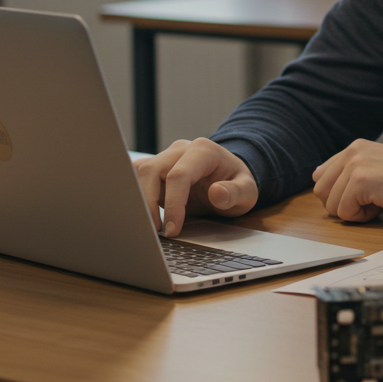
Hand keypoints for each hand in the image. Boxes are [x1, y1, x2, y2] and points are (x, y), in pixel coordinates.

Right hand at [134, 138, 259, 236]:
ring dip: (137, 200)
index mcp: (203, 150)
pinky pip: (135, 179)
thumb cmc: (237, 185)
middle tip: (155, 231)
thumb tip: (217, 193)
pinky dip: (135, 197)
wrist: (229, 178)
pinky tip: (140, 217)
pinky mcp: (155, 170)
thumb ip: (236, 192)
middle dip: (148, 203)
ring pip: (138, 173)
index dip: (173, 204)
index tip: (172, 229)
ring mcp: (165, 158)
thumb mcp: (248, 192)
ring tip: (146, 226)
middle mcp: (180, 150)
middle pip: (151, 170)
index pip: (179, 175)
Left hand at [312, 139, 382, 222]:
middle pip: (320, 191)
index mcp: (355, 147)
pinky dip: (363, 217)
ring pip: (331, 205)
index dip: (338, 194)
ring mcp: (355, 165)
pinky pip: (345, 213)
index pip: (320, 176)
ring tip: (380, 200)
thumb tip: (318, 178)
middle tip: (372, 199)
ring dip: (355, 212)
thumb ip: (349, 170)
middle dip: (343, 204)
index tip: (364, 194)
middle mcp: (352, 151)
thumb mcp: (376, 168)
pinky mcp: (359, 181)